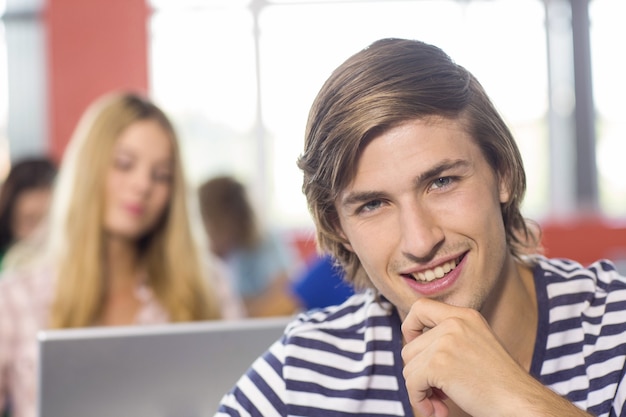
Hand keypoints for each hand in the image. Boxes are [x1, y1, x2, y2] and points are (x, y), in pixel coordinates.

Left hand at [401, 298, 534, 416]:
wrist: (522, 402)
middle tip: (438, 393)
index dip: (409, 328)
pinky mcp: (439, 364)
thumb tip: (411, 350)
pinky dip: (419, 400)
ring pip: (408, 367)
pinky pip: (411, 383)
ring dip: (420, 390)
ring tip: (440, 403)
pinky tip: (439, 411)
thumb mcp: (475, 345)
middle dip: (418, 373)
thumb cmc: (501, 383)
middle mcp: (455, 323)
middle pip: (410, 347)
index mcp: (465, 316)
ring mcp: (446, 342)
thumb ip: (449, 339)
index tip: (417, 352)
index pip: (420, 307)